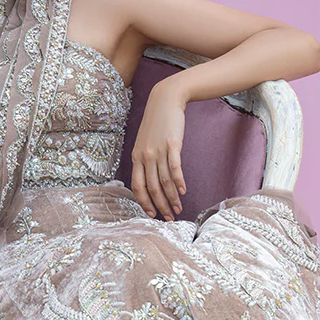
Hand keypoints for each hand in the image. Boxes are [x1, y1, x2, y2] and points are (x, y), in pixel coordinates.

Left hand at [130, 80, 187, 220]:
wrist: (165, 100)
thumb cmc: (156, 123)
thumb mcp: (144, 142)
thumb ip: (145, 159)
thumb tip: (151, 178)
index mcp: (136, 158)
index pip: (137, 186)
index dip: (144, 202)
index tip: (152, 214)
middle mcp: (145, 156)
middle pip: (151, 188)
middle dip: (160, 206)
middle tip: (168, 218)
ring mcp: (158, 151)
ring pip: (163, 181)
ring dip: (171, 198)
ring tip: (178, 208)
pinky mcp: (172, 144)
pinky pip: (174, 168)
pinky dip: (178, 182)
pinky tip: (183, 191)